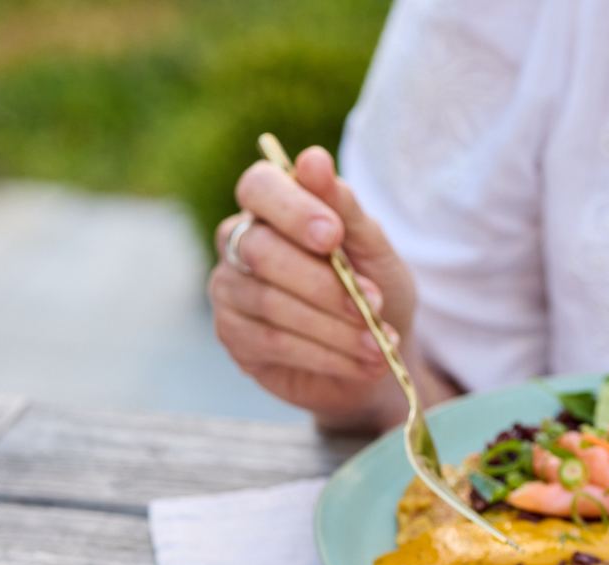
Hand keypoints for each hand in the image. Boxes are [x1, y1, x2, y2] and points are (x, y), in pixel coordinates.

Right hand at [208, 146, 428, 431]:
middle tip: (373, 302)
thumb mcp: (372, 247)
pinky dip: (324, 353)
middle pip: (260, 250)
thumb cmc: (372, 288)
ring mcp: (229, 292)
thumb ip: (343, 207)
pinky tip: (361, 362)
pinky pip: (273, 342)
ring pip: (269, 302)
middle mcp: (239, 244)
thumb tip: (312, 159)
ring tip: (379, 342)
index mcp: (271, 206)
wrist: (375, 352)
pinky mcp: (234, 337)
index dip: (291, 208)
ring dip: (332, 325)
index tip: (332, 235)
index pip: (258, 187)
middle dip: (321, 281)